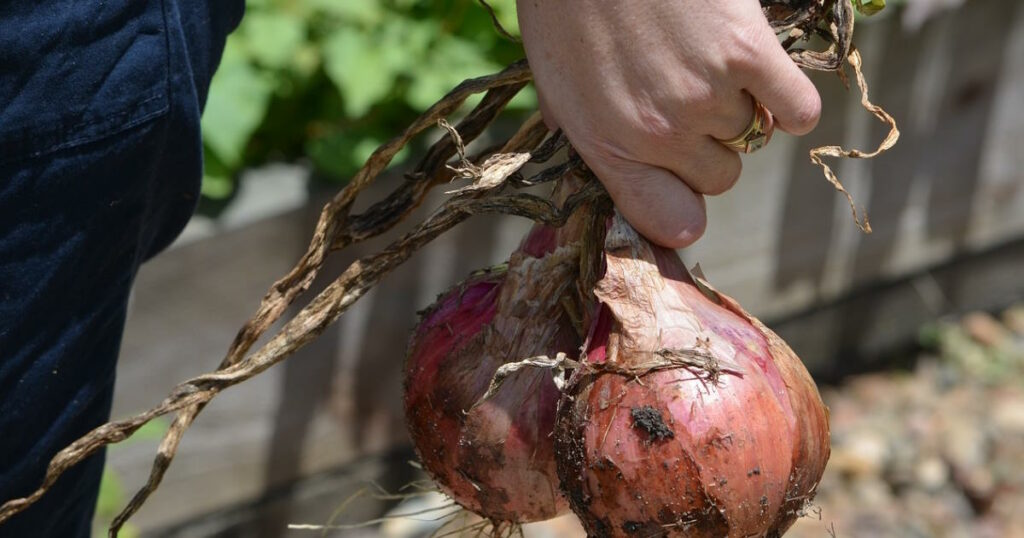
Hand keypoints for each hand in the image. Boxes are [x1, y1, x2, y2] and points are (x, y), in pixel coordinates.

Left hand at [517, 0, 820, 246]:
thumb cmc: (567, 3)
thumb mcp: (552, 81)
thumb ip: (583, 135)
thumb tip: (603, 177)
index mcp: (606, 145)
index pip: (670, 221)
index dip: (684, 209)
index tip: (687, 189)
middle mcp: (659, 133)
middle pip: (720, 178)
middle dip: (710, 147)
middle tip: (691, 100)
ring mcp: (705, 95)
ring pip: (751, 135)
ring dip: (739, 105)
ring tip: (707, 62)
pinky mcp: (747, 51)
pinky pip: (797, 110)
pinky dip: (789, 101)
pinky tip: (764, 76)